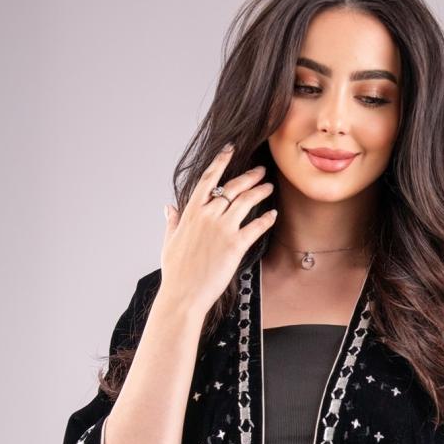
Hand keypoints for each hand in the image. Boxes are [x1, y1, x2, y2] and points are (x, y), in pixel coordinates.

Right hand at [160, 145, 275, 316]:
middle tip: (260, 170)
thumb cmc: (176, 271)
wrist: (183, 294)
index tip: (230, 149)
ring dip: (260, 191)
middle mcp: (207, 215)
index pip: (207, 179)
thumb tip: (169, 207)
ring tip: (269, 187)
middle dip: (249, 175)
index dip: (220, 161)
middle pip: (232, 187)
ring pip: (246, 201)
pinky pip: (256, 226)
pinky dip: (267, 219)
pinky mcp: (235, 245)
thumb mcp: (169, 241)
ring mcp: (222, 229)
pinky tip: (273, 215)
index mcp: (191, 212)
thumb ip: (172, 221)